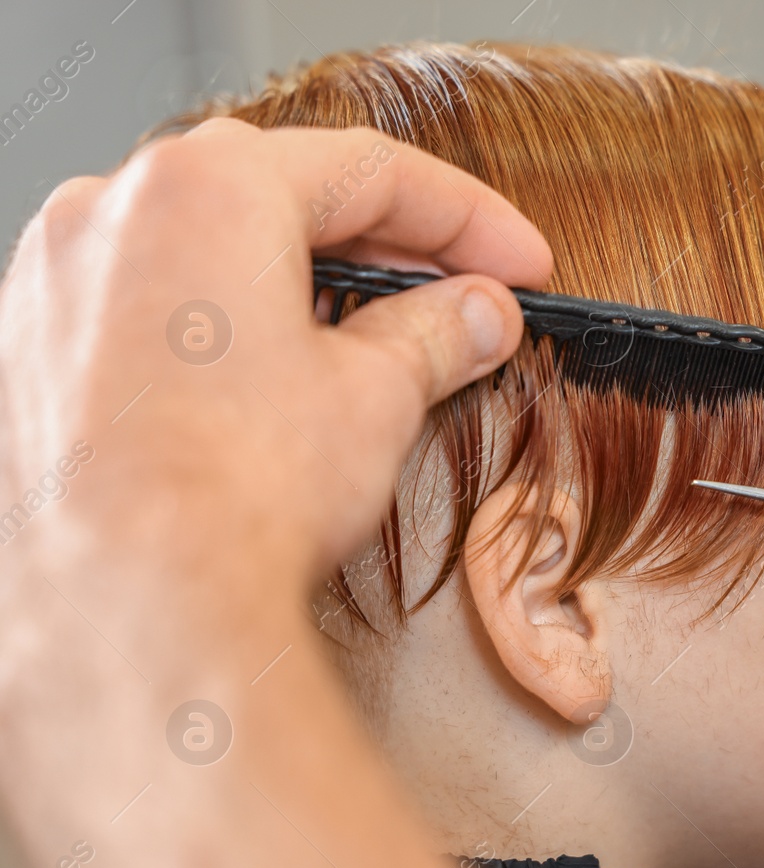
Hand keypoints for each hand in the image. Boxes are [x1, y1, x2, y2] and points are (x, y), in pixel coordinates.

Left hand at [1, 116, 549, 596]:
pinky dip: (222, 323)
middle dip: (389, 248)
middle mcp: (114, 210)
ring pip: (207, 245)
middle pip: (284, 194)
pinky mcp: (26, 351)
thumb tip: (477, 315)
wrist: (127, 606)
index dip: (470, 220)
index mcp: (209, 188)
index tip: (519, 266)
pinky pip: (146, 303)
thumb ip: (436, 334)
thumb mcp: (376, 397)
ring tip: (375, 343)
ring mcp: (55, 279)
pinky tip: (274, 380)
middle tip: (464, 297)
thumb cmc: (232, 493)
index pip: (372, 170)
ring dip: (302, 282)